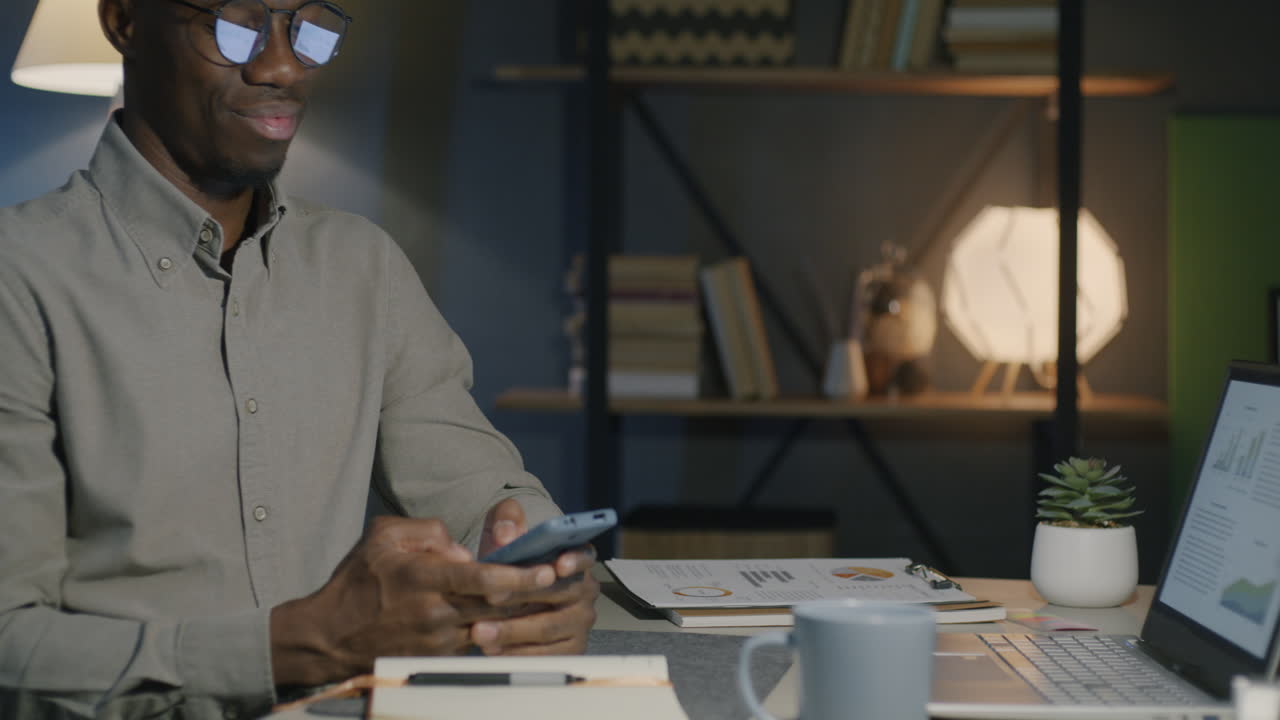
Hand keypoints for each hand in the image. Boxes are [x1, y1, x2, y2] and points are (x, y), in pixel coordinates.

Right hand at [269, 516, 557, 685]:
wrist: (328, 637)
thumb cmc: (357, 581)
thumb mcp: (384, 536)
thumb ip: (428, 530)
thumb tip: (463, 548)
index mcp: (422, 580)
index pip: (481, 579)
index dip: (519, 576)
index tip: (547, 569)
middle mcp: (435, 614)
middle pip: (497, 605)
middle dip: (534, 594)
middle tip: (565, 580)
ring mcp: (439, 641)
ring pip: (492, 625)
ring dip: (522, 614)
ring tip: (552, 598)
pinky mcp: (440, 658)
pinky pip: (477, 640)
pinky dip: (500, 629)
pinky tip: (519, 618)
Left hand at [470, 499, 599, 654]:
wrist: (506, 601)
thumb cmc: (510, 565)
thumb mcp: (505, 537)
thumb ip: (505, 523)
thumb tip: (506, 532)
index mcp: (576, 558)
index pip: (584, 556)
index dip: (574, 560)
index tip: (557, 565)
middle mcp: (584, 590)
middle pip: (560, 593)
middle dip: (522, 596)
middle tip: (491, 597)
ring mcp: (579, 622)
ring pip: (547, 628)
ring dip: (511, 631)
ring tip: (480, 630)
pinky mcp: (570, 649)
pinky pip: (544, 655)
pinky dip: (515, 653)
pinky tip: (492, 648)